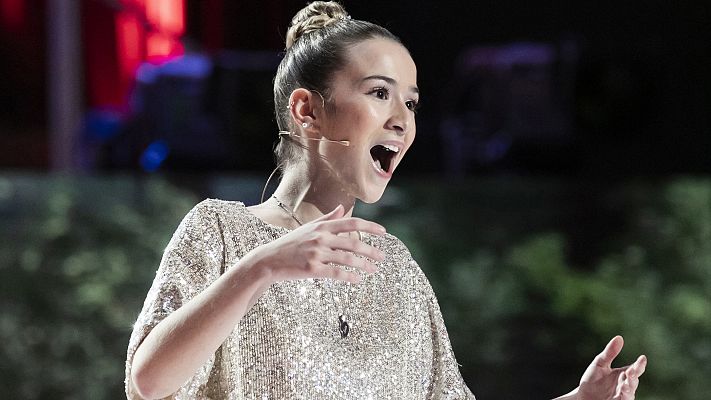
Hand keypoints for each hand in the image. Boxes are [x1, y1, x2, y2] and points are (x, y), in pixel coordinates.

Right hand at [255, 204, 385, 283]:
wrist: (269, 260)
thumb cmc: (290, 244)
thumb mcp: (308, 227)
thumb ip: (326, 218)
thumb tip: (341, 208)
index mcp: (322, 227)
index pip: (351, 223)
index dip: (370, 227)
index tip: (383, 232)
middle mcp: (321, 238)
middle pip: (353, 243)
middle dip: (371, 250)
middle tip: (382, 257)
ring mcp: (316, 253)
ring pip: (347, 259)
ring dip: (364, 265)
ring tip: (373, 270)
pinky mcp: (312, 269)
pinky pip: (336, 273)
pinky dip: (349, 276)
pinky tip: (357, 279)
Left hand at [576, 336, 646, 399]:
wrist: (582, 396)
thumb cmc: (592, 379)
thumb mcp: (600, 364)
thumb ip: (610, 352)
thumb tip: (619, 337)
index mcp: (623, 374)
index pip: (635, 369)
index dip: (639, 364)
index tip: (642, 358)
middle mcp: (625, 386)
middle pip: (633, 381)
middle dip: (633, 376)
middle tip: (631, 371)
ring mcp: (621, 396)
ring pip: (629, 393)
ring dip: (629, 389)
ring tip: (625, 384)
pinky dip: (624, 398)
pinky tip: (622, 393)